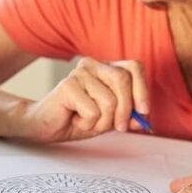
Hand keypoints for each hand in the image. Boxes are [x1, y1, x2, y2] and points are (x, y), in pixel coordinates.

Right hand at [18, 58, 149, 142]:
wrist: (46, 126)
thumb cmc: (77, 118)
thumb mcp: (109, 119)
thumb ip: (128, 116)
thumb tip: (144, 119)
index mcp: (106, 68)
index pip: (134, 67)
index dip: (142, 90)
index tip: (144, 111)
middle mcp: (93, 65)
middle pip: (123, 80)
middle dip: (125, 110)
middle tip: (118, 127)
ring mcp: (79, 73)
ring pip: (110, 101)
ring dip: (102, 121)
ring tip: (88, 121)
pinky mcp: (68, 86)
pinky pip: (93, 111)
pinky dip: (88, 124)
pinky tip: (76, 119)